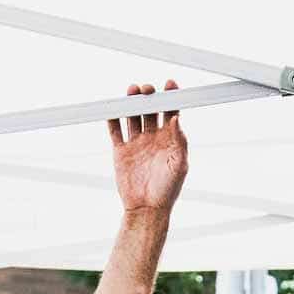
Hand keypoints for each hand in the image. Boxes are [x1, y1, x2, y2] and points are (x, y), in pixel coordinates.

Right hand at [107, 80, 188, 215]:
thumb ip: (180, 141)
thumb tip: (177, 118)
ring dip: (132, 102)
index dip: (171, 97)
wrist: (146, 209)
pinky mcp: (120, 150)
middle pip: (150, 109)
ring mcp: (136, 142)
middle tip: (147, 90)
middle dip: (149, 96)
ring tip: (132, 91)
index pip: (171, 112)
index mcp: (170, 139)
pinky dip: (113, 118)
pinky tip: (113, 108)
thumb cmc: (168, 190)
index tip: (170, 84)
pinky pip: (115, 130)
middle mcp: (153, 137)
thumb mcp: (179, 165)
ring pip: (132, 115)